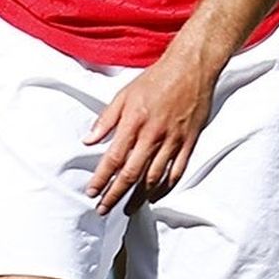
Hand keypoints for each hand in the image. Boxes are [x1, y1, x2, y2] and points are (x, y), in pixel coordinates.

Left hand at [84, 46, 217, 214]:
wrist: (190, 69)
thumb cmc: (154, 79)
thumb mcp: (123, 94)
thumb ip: (106, 119)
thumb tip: (88, 141)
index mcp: (134, 122)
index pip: (114, 158)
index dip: (102, 178)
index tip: (92, 193)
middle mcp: (153, 135)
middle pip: (132, 173)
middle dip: (116, 194)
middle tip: (104, 209)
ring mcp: (173, 141)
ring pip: (154, 177)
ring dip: (139, 196)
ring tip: (127, 208)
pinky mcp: (189, 143)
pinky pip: (177, 171)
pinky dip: (165, 187)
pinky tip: (154, 196)